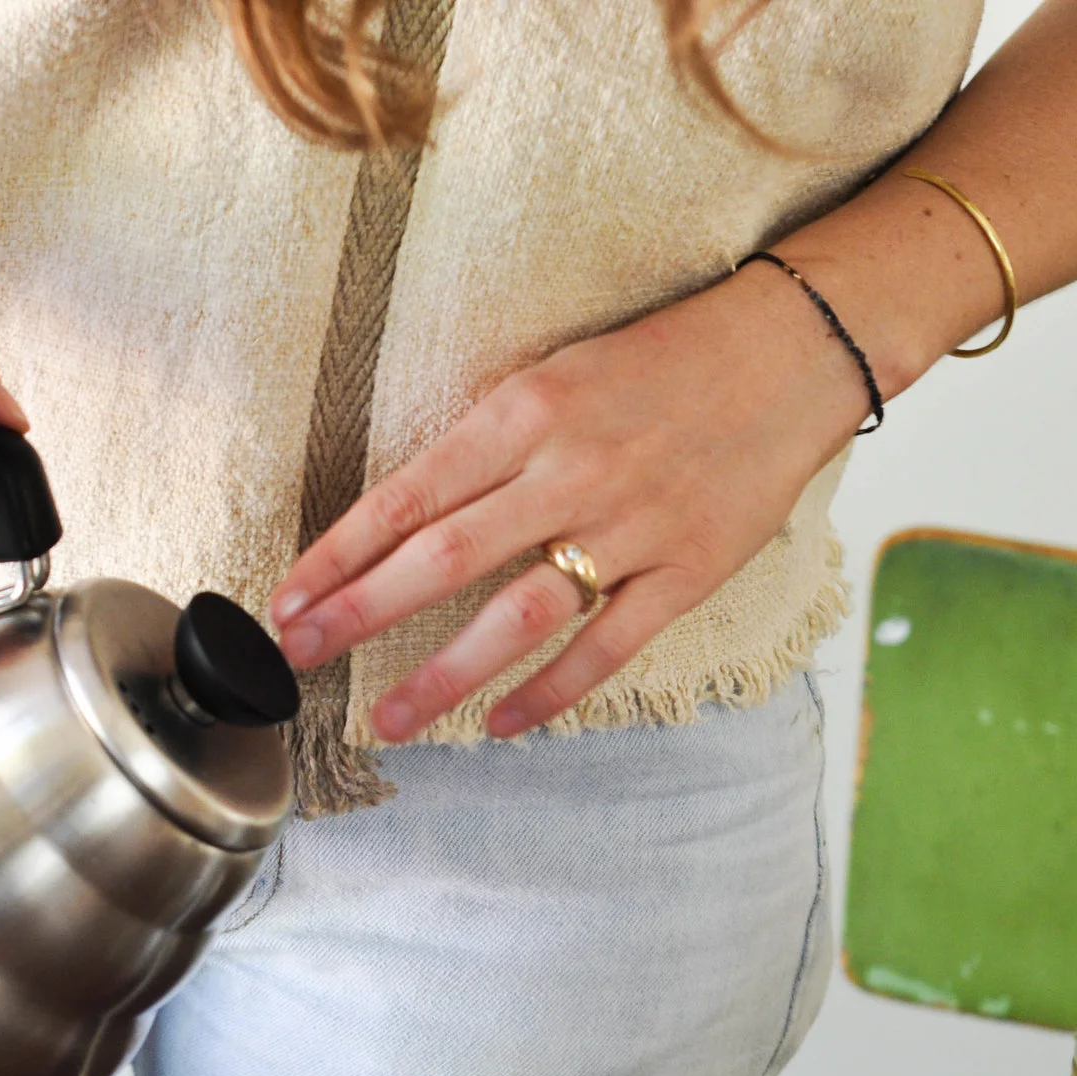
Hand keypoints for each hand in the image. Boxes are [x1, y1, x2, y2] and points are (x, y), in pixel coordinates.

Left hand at [268, 261, 872, 739]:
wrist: (791, 350)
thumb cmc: (660, 360)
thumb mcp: (555, 372)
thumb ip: (485, 440)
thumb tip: (405, 512)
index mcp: (524, 411)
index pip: (407, 496)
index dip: (338, 555)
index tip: (285, 601)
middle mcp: (570, 470)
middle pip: (442, 559)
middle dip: (359, 614)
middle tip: (299, 658)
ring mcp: (631, 526)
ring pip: (517, 615)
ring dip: (442, 675)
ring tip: (387, 718)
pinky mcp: (687, 570)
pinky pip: (605, 646)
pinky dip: (549, 691)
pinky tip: (500, 723)